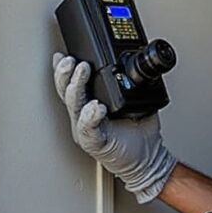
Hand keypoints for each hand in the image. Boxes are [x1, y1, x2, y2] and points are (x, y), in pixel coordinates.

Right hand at [52, 53, 176, 202]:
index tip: (62, 55)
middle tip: (71, 61)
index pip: (71, 84)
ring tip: (82, 73)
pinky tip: (96, 107)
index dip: (63, 70)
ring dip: (76, 88)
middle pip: (67, 93)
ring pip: (75, 107)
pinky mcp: (96, 144)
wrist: (148, 157)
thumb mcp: (133, 98)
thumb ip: (127, 80)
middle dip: (66, 75)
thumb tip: (131, 58)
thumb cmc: (138, 130)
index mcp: (89, 103)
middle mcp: (84, 116)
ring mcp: (88, 130)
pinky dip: (90, 117)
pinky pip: (89, 130)